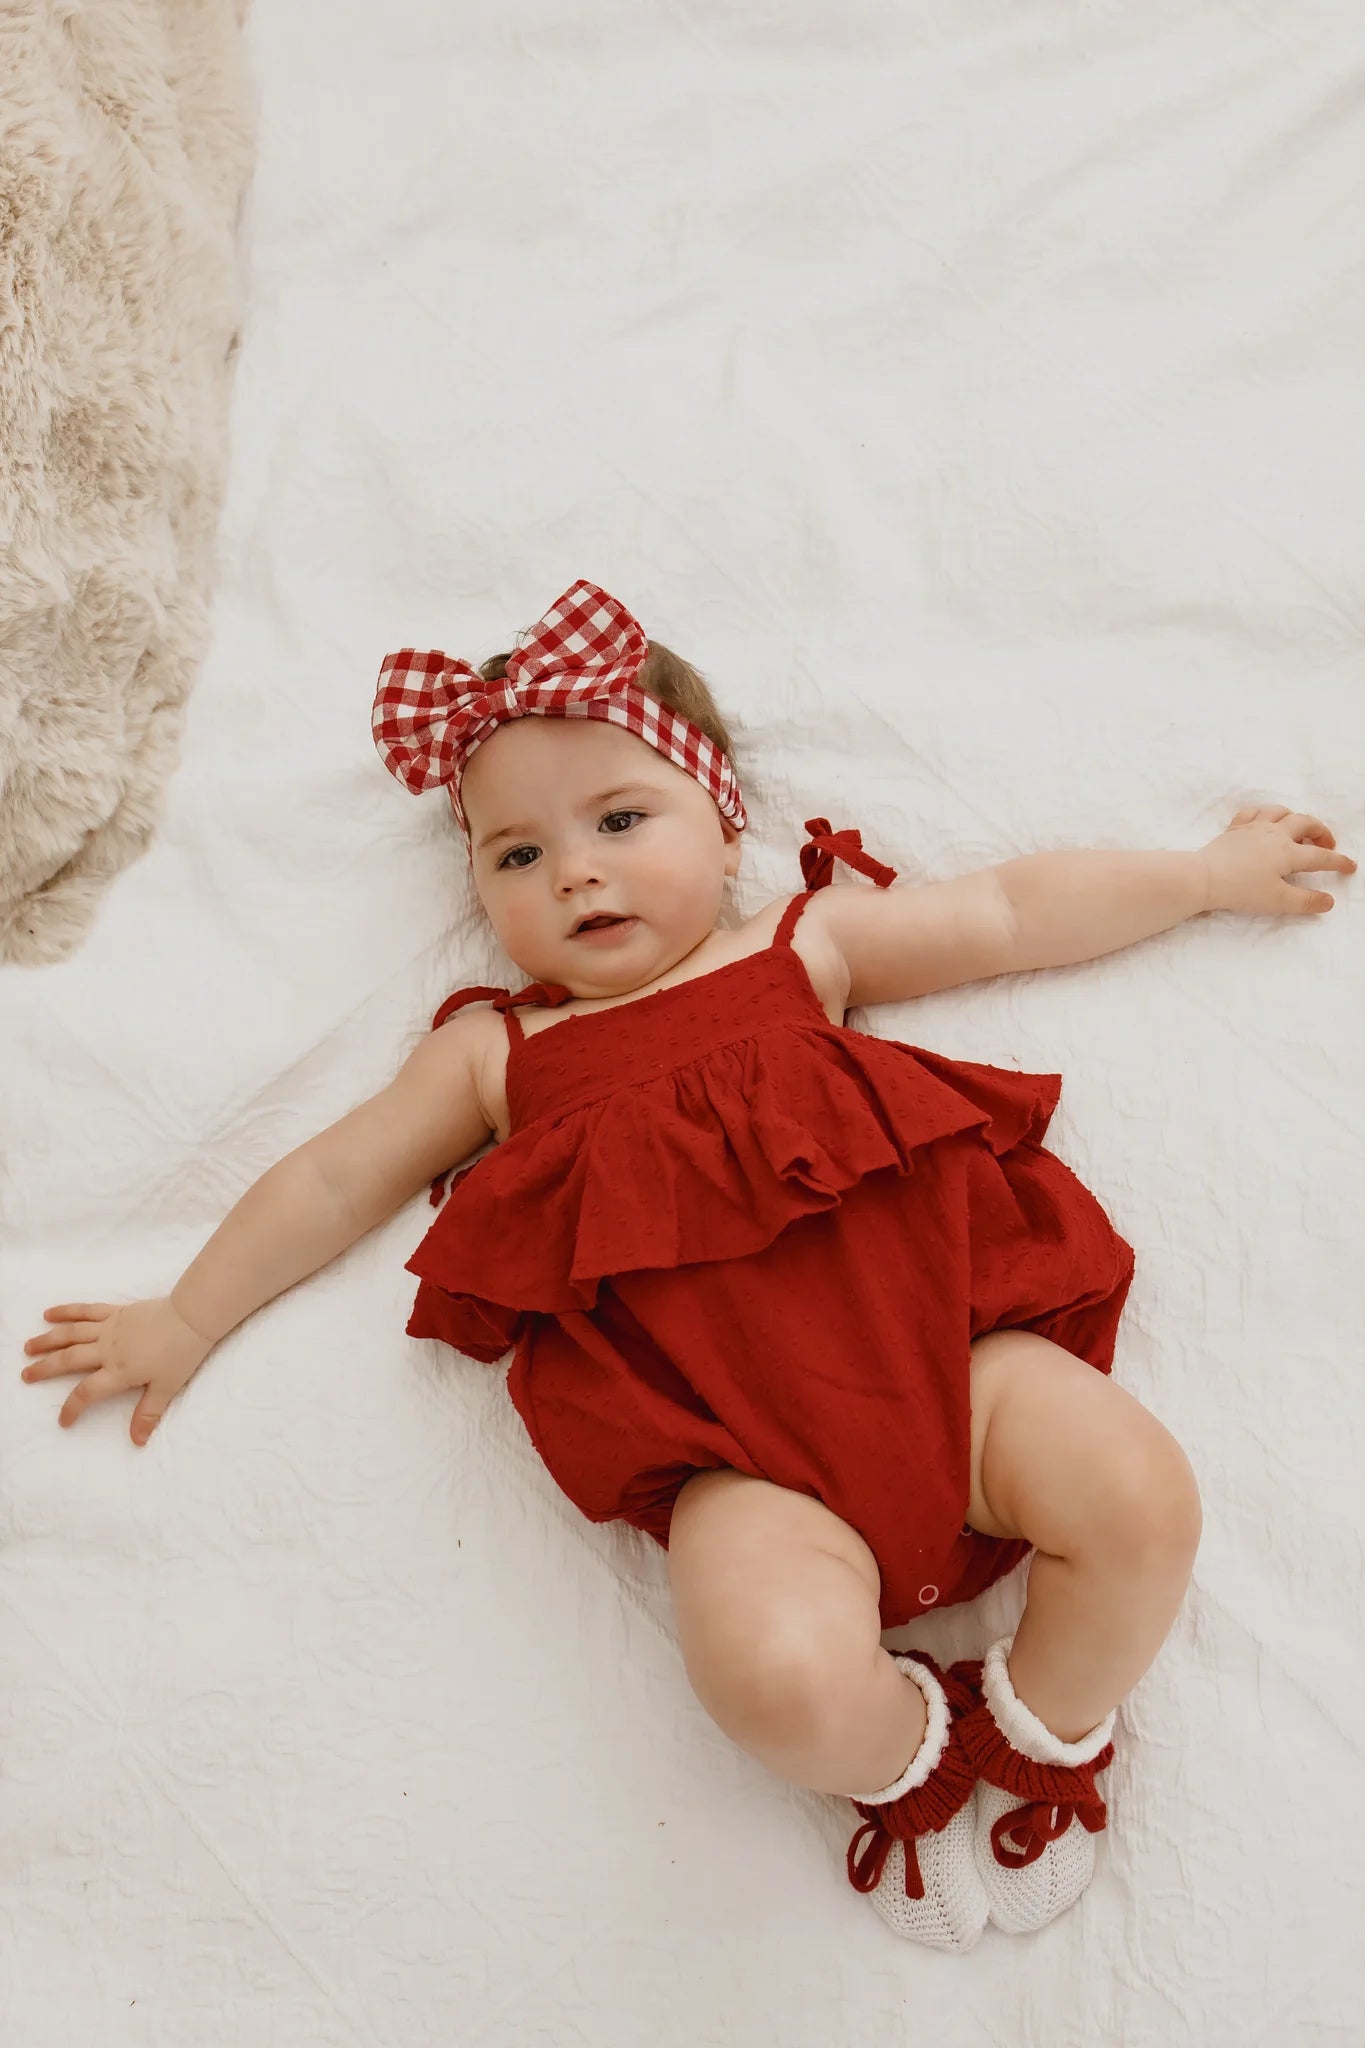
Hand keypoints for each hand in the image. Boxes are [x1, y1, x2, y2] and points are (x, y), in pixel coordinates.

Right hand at [20, 1296, 213, 1444]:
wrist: (192, 1316)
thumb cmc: (182, 1353)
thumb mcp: (167, 1388)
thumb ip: (148, 1414)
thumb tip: (136, 1441)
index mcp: (119, 1371)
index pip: (87, 1392)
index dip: (72, 1408)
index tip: (63, 1421)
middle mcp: (108, 1349)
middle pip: (69, 1360)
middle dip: (45, 1369)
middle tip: (25, 1375)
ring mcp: (110, 1328)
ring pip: (71, 1334)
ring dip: (48, 1340)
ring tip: (28, 1347)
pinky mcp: (116, 1312)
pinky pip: (86, 1311)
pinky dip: (67, 1311)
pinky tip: (49, 1313)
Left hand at [1201, 805, 1355, 915]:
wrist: (1204, 877)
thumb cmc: (1242, 890)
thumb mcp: (1279, 901)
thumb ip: (1306, 901)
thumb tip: (1329, 901)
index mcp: (1288, 852)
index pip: (1320, 856)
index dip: (1338, 862)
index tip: (1350, 866)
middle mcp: (1274, 834)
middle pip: (1305, 823)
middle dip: (1321, 831)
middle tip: (1326, 844)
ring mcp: (1253, 827)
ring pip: (1280, 811)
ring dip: (1294, 818)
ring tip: (1298, 830)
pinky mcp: (1234, 829)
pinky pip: (1252, 812)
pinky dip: (1263, 814)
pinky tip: (1263, 823)